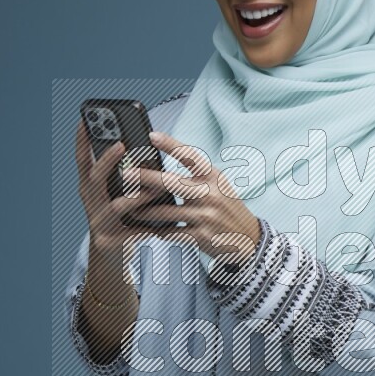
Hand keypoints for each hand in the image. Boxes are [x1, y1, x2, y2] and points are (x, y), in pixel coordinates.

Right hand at [75, 119, 180, 260]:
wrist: (113, 256)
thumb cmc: (121, 218)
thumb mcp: (117, 195)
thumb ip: (125, 177)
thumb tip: (146, 148)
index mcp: (91, 188)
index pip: (83, 160)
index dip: (82, 140)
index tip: (85, 119)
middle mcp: (91, 203)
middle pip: (95, 179)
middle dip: (106, 161)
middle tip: (121, 145)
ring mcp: (98, 223)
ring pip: (116, 206)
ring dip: (137, 196)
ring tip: (155, 189)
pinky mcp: (110, 241)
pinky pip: (132, 232)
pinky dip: (148, 227)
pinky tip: (161, 225)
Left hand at [144, 130, 260, 264]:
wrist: (248, 239)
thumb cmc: (227, 209)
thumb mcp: (219, 186)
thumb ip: (196, 178)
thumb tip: (163, 169)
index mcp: (213, 177)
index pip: (191, 156)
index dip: (170, 145)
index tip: (151, 136)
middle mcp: (210, 193)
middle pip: (170, 182)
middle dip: (144, 178)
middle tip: (125, 174)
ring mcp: (205, 215)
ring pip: (166, 211)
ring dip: (145, 211)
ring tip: (132, 210)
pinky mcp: (201, 236)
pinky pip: (173, 232)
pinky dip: (161, 231)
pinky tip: (154, 229)